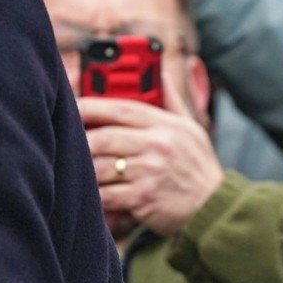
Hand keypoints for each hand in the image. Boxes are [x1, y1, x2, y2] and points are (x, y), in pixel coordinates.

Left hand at [79, 92, 223, 236]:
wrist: (214, 208)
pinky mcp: (144, 197)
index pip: (122, 108)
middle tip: (68, 143)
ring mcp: (150, 171)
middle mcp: (158, 145)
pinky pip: (107, 194)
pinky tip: (90, 194)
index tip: (74, 106)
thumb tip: (162, 74)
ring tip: (78, 170)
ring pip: (101, 166)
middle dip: (81, 141)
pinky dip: (94, 195)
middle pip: (104, 136)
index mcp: (166, 125)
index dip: (91, 105)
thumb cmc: (198, 168)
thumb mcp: (192, 129)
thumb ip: (173, 101)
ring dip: (85, 170)